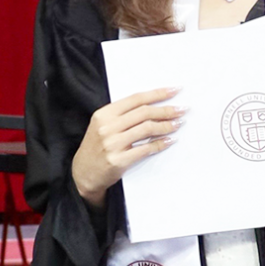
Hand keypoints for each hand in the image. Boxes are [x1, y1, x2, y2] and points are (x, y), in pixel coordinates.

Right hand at [71, 87, 182, 206]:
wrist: (82, 174)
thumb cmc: (96, 148)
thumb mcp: (102, 126)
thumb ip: (122, 116)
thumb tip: (154, 106)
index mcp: (104, 114)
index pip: (136, 99)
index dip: (157, 94)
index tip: (174, 91)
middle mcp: (107, 127)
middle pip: (144, 113)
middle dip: (167, 110)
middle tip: (182, 110)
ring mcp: (112, 144)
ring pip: (147, 129)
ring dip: (167, 126)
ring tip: (178, 124)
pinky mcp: (118, 161)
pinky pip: (146, 149)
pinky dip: (160, 143)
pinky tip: (169, 140)